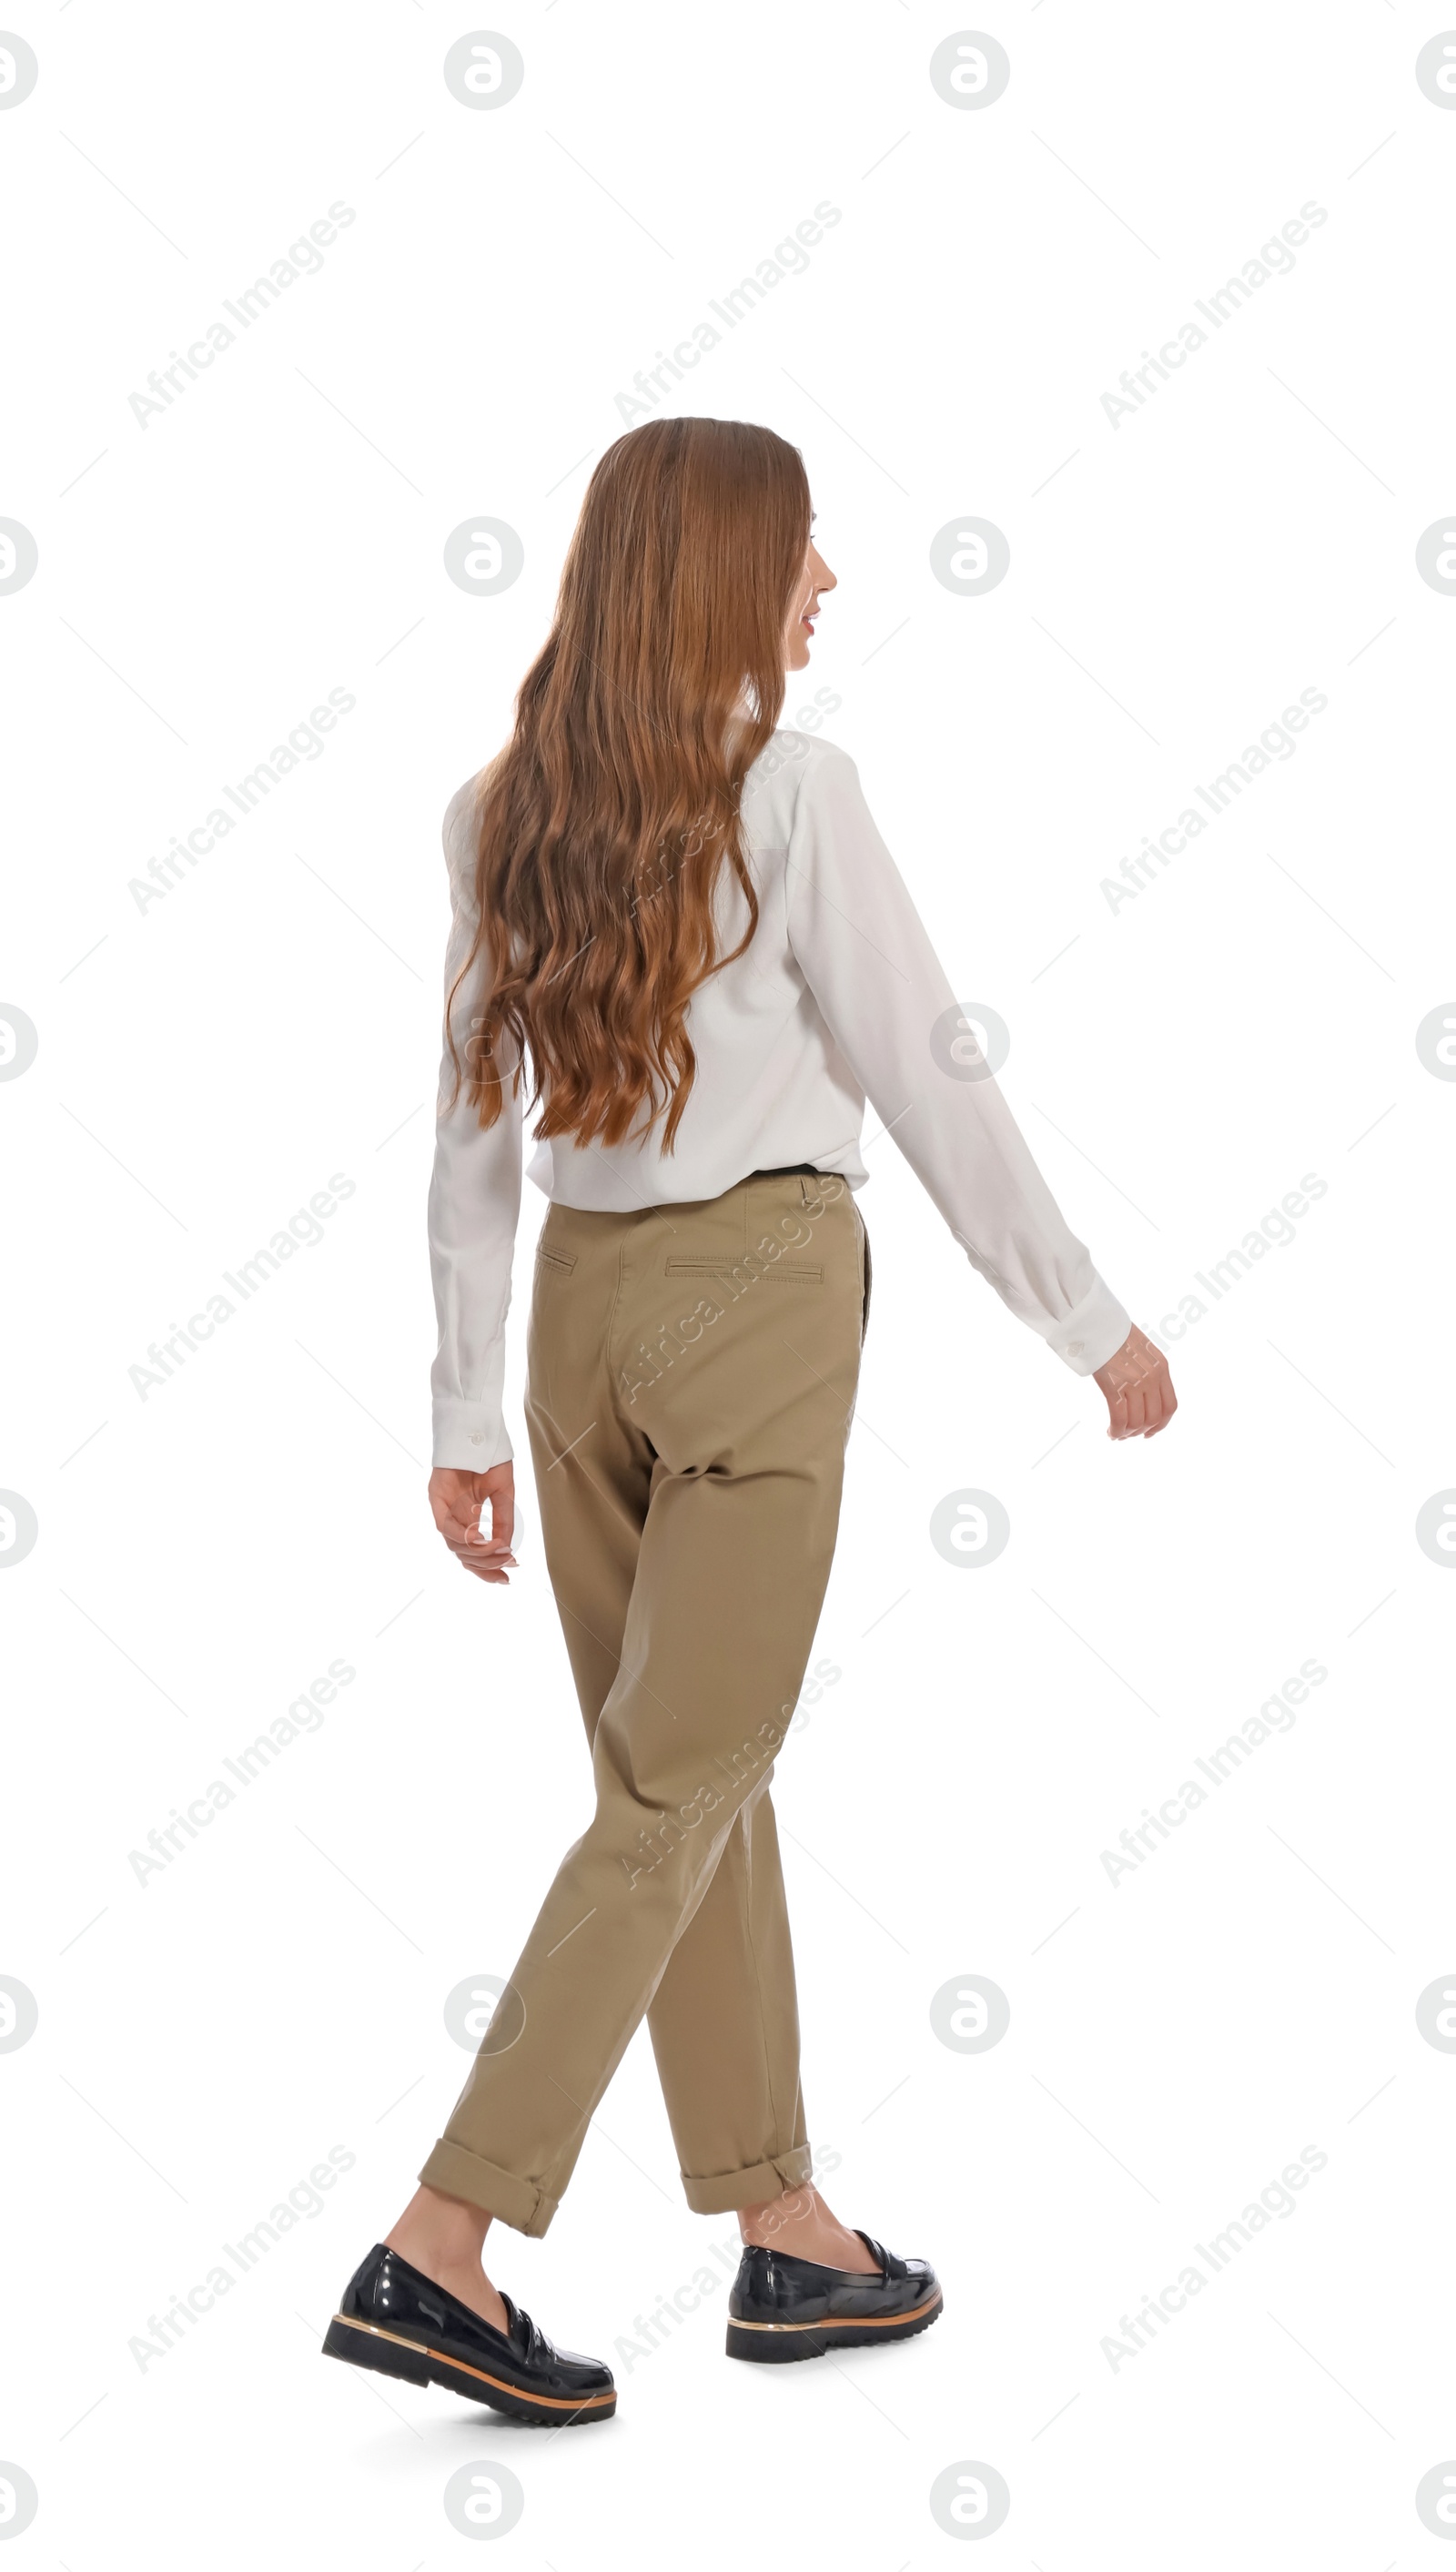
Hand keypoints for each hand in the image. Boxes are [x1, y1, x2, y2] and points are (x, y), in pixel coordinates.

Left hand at [429, 1464, 516, 1583]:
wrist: (480, 1429)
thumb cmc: (490, 1457)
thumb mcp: (504, 1495)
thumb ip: (504, 1523)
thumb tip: (506, 1552)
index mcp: (469, 1517)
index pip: (474, 1552)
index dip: (489, 1568)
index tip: (508, 1577)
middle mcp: (454, 1517)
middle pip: (463, 1555)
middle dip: (485, 1567)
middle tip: (507, 1569)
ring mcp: (443, 1508)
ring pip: (454, 1545)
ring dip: (478, 1553)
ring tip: (499, 1551)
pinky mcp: (435, 1497)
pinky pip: (444, 1526)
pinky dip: (462, 1537)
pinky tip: (481, 1540)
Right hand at [1094, 1325, 1177, 1439]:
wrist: (1098, 1321)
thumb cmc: (1114, 1333)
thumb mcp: (1142, 1350)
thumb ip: (1148, 1370)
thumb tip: (1142, 1393)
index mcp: (1162, 1367)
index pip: (1170, 1406)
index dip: (1162, 1424)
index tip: (1150, 1432)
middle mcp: (1152, 1377)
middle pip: (1154, 1417)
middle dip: (1142, 1431)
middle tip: (1130, 1435)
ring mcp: (1134, 1382)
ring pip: (1137, 1422)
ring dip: (1127, 1433)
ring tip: (1117, 1434)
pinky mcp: (1114, 1386)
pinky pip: (1119, 1418)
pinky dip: (1116, 1430)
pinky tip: (1110, 1432)